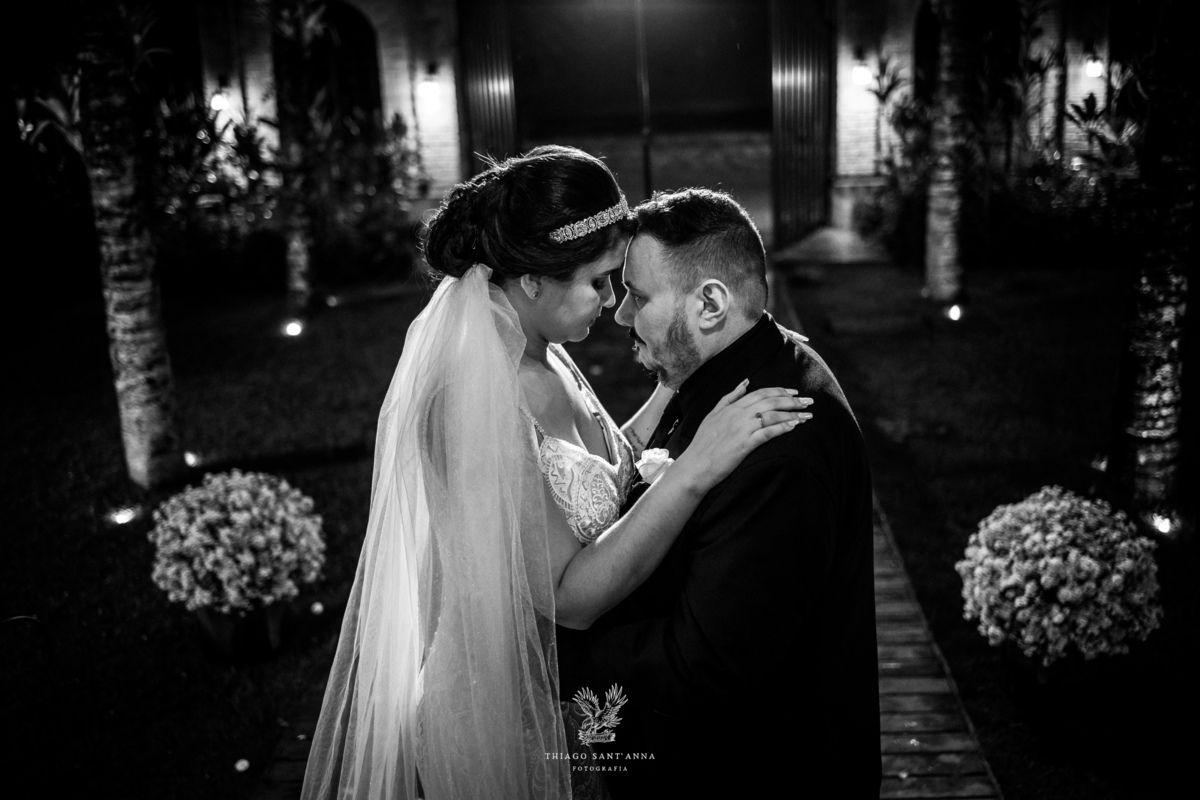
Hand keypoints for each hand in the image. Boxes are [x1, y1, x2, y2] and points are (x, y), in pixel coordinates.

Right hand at [673, 380, 812, 491]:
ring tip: (807, 415)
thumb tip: (745, 382)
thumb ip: (729, 397)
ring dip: (792, 414)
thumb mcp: (713, 414)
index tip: (794, 391)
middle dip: (792, 400)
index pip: (760, 393)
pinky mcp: (745, 444)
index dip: (780, 390)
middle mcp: (738, 415)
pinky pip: (768, 433)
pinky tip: (794, 426)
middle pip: (770, 402)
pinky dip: (782, 428)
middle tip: (808, 401)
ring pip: (772, 415)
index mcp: (732, 407)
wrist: (695, 465)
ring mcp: (742, 429)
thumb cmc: (703, 443)